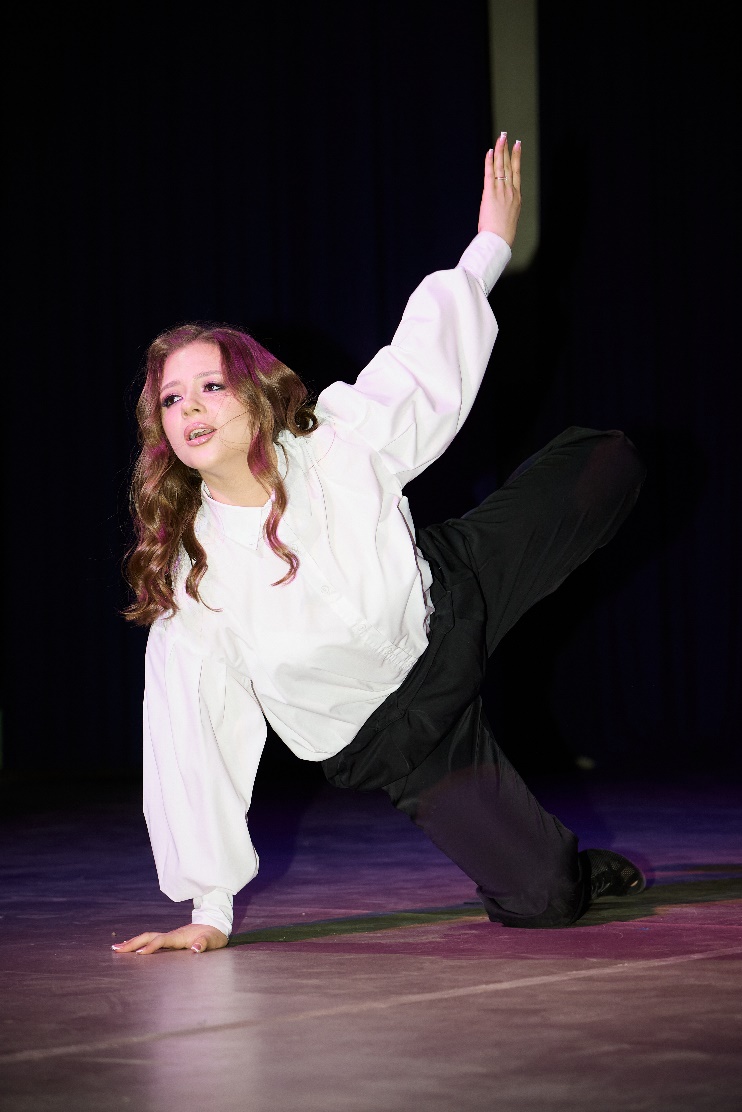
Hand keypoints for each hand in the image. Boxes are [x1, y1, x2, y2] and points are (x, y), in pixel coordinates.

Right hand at [111, 922, 227, 954]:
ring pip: (148, 937)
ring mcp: (170, 936)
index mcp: (179, 936)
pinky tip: (134, 949)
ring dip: (134, 942)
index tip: (139, 954)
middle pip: (149, 937)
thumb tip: (196, 948)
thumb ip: (204, 943)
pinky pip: (152, 940)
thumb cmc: (214, 935)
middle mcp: (172, 935)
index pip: (161, 941)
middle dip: (133, 943)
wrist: (216, 925)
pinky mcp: (171, 939)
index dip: (151, 947)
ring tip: (118, 948)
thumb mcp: (213, 940)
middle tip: (116, 949)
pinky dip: (141, 943)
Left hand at [478, 132, 521, 246]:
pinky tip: (489, 152)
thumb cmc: (503, 234)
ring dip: (500, 151)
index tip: (517, 146)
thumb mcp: (509, 219)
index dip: (516, 158)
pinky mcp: (490, 194)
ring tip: (500, 138)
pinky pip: (489, 174)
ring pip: (501, 166)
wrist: (499, 240)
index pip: (516, 173)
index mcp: (516, 197)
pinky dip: (489, 162)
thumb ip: (506, 209)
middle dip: (507, 149)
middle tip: (506, 136)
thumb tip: (502, 209)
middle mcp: (510, 191)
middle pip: (509, 166)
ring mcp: (501, 191)